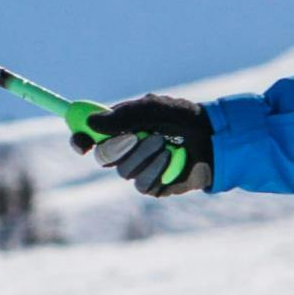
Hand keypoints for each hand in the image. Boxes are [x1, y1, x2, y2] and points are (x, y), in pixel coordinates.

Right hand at [74, 93, 213, 196]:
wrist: (214, 138)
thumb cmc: (184, 118)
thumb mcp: (153, 108)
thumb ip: (122, 116)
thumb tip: (91, 124)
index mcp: (120, 128)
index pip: (90, 137)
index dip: (80, 139)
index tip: (81, 142)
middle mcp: (125, 150)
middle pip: (102, 157)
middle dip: (116, 148)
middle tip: (134, 137)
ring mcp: (138, 169)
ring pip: (122, 171)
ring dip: (143, 155)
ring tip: (164, 143)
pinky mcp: (152, 186)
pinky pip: (141, 184)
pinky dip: (155, 169)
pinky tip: (170, 159)